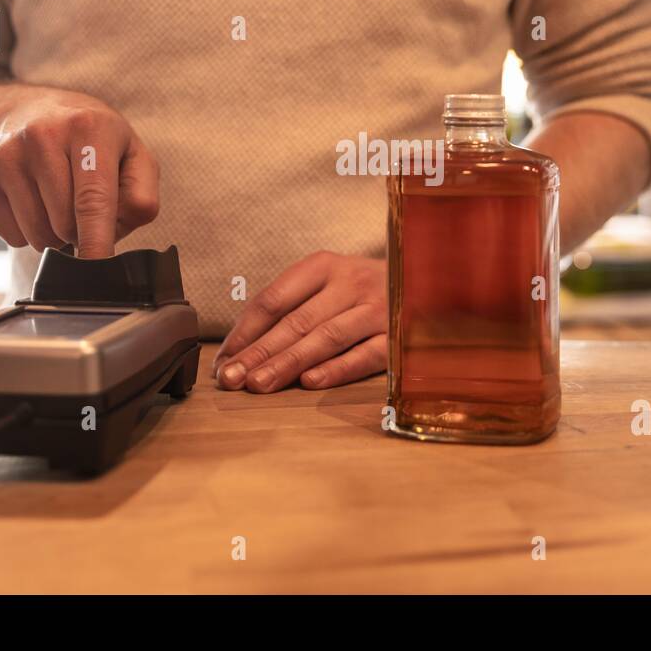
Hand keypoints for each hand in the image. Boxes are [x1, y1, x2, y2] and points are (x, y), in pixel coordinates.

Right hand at [0, 88, 158, 257]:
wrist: (28, 111)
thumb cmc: (93, 143)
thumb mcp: (132, 154)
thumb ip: (141, 194)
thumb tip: (114, 230)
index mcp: (88, 127)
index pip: (93, 198)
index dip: (97, 240)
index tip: (98, 268)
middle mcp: (42, 135)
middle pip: (64, 223)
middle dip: (81, 234)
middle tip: (84, 212)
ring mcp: (6, 153)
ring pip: (37, 234)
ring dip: (54, 236)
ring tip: (58, 204)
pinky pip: (11, 235)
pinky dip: (27, 233)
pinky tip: (32, 202)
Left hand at [215, 252, 387, 392]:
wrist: (426, 280)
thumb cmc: (361, 290)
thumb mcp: (327, 283)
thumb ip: (290, 308)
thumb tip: (239, 350)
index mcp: (324, 266)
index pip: (275, 298)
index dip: (245, 331)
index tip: (223, 358)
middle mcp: (351, 283)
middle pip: (297, 321)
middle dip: (259, 352)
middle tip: (231, 378)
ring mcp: (377, 309)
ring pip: (327, 338)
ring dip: (289, 362)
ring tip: (258, 384)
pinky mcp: (399, 335)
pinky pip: (365, 355)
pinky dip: (337, 368)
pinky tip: (310, 382)